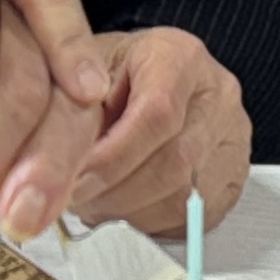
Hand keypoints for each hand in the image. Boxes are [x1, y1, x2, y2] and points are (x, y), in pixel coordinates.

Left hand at [67, 27, 251, 236]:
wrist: (148, 78)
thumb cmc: (109, 74)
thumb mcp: (80, 73)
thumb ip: (67, 114)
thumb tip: (47, 170)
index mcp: (180, 57)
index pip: (157, 113)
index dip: (112, 157)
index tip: (73, 179)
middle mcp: (216, 95)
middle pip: (173, 162)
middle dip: (115, 191)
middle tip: (74, 200)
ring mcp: (232, 138)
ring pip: (184, 197)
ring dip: (129, 212)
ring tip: (93, 201)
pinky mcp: (232, 177)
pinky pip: (193, 217)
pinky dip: (149, 223)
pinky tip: (121, 208)